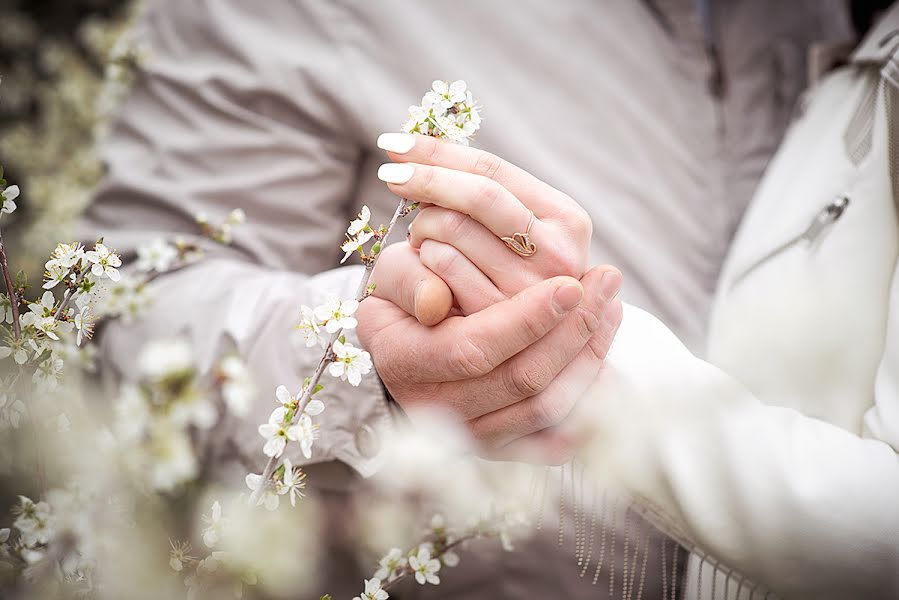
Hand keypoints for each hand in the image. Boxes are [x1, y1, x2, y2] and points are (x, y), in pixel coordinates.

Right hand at [357, 262, 621, 463]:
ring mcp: (472, 437)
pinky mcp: (501, 450)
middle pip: (523, 381)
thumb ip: (407, 279)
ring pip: (547, 410)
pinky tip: (605, 359)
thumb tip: (435, 300)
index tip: (570, 284)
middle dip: (575, 329)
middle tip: (607, 280)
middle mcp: (437, 411)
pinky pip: (555, 441)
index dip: (528, 320)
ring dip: (589, 357)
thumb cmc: (402, 302)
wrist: (400, 354)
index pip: (475, 349)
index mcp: (406, 363)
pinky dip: (588, 405)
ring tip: (612, 306)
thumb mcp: (392, 278)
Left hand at [376, 132, 593, 312]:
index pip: (493, 169)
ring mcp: (532, 290)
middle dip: (427, 181)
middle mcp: (560, 254)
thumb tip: (408, 151)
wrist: (519, 348)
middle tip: (392, 179)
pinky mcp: (501, 318)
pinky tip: (427, 266)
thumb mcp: (504, 229)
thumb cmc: (504, 272)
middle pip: (478, 195)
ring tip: (424, 240)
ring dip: (424, 228)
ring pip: (453, 228)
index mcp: (567, 218)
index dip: (439, 152)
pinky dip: (423, 259)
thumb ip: (475, 194)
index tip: (393, 143)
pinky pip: (440, 269)